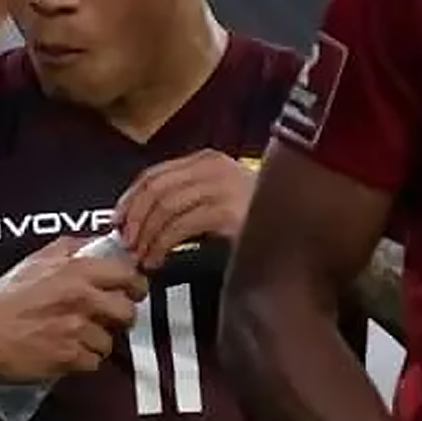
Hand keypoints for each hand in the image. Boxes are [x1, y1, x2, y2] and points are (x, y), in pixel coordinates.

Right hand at [0, 237, 147, 381]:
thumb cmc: (2, 297)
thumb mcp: (34, 261)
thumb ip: (69, 248)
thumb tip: (97, 242)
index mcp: (76, 271)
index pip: (128, 275)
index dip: (134, 285)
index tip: (130, 291)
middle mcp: (82, 298)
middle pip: (128, 312)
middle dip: (119, 318)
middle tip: (105, 319)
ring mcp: (77, 329)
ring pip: (110, 341)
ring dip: (95, 342)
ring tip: (73, 337)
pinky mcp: (70, 357)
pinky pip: (93, 362)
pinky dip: (81, 361)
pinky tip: (64, 352)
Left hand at [114, 150, 254, 269]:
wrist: (304, 227)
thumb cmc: (258, 218)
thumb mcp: (218, 197)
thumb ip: (185, 198)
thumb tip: (139, 217)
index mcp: (206, 160)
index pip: (153, 175)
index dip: (129, 200)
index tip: (117, 223)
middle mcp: (213, 168)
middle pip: (155, 190)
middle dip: (135, 220)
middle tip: (126, 245)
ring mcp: (223, 187)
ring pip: (164, 207)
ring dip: (146, 236)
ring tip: (142, 257)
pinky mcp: (229, 212)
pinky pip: (181, 226)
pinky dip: (162, 244)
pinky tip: (159, 260)